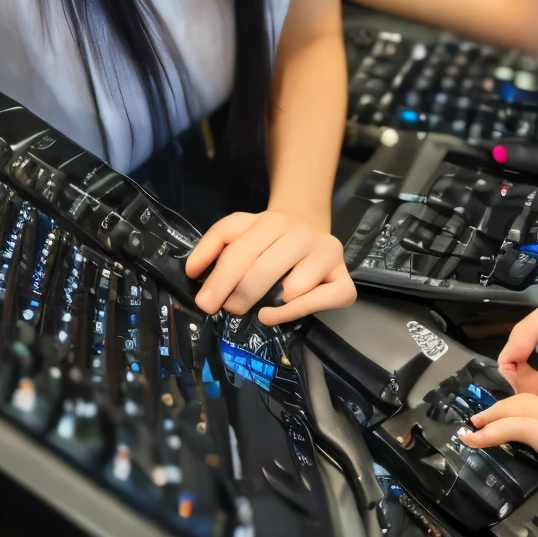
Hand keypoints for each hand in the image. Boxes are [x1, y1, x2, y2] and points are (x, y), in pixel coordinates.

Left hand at [185, 210, 354, 324]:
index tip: (204, 303)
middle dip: (239, 296)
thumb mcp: (239, 230)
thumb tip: (193, 271)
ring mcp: (327, 254)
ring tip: (258, 306)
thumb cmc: (269, 237)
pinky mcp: (344, 279)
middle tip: (229, 309)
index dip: (219, 280)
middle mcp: (302, 234)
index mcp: (272, 221)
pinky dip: (294, 313)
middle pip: (263, 270)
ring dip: (269, 303)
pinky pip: (320, 301)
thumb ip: (212, 244)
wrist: (311, 228)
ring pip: (292, 288)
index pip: (240, 251)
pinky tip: (274, 315)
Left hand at [460, 390, 537, 536]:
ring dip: (492, 414)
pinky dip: (494, 429)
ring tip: (473, 427)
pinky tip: (478, 439)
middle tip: (482, 419)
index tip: (506, 412)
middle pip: (532, 396)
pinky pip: (523, 426)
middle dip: (501, 404)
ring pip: (523, 405)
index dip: (524, 401)